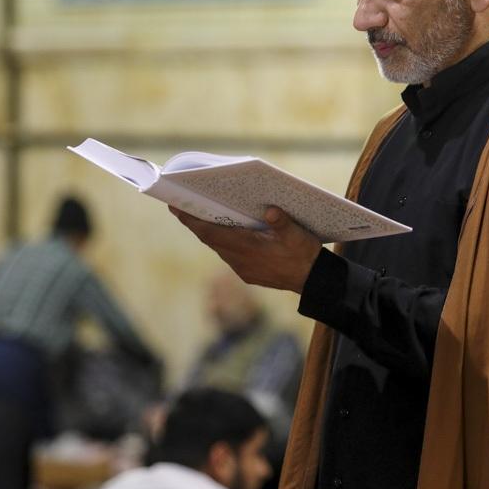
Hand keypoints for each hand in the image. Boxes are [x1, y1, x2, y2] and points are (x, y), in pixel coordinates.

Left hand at [169, 206, 321, 294]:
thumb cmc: (305, 255)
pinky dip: (224, 242)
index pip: (210, 233)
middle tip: (180, 205)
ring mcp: (243, 269)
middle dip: (195, 222)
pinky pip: (230, 255)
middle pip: (210, 239)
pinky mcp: (249, 274)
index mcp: (247, 247)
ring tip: (201, 215)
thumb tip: (270, 210)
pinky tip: (228, 232)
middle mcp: (240, 260)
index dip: (191, 221)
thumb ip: (282, 222)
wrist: (314, 282)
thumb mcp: (297, 235)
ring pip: (219, 248)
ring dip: (210, 233)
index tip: (175, 208)